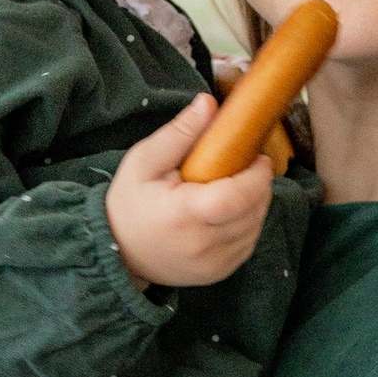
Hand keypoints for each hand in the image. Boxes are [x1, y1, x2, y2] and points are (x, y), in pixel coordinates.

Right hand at [106, 98, 275, 288]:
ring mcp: (214, 263)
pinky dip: (247, 224)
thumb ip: (179, 133)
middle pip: (253, 211)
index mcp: (184, 215)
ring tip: (236, 188)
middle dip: (259, 185)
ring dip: (255, 204)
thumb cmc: (129, 203)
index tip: (257, 158)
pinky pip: (248, 244)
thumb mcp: (144, 161)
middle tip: (246, 168)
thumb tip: (209, 103)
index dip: (257, 176)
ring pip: (255, 227)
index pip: (237, 197)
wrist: (118, 253)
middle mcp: (203, 244)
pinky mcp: (219, 273)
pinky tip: (228, 212)